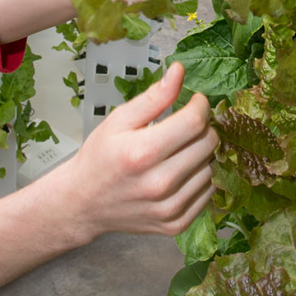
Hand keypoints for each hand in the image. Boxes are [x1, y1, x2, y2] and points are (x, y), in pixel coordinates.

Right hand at [60, 63, 217, 242]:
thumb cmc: (100, 158)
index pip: (195, 122)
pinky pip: (208, 193)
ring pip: (212, 168)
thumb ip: (154, 96)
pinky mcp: (176, 224)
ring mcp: (169, 207)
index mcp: (142, 153)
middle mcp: (159, 184)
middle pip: (208, 143)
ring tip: (181, 150)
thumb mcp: (120, 120)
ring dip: (202, 154)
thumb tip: (179, 71)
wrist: (83, 203)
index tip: (195, 101)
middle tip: (187, 125)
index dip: (200, 105)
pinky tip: (182, 171)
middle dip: (202, 127)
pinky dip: (200, 178)